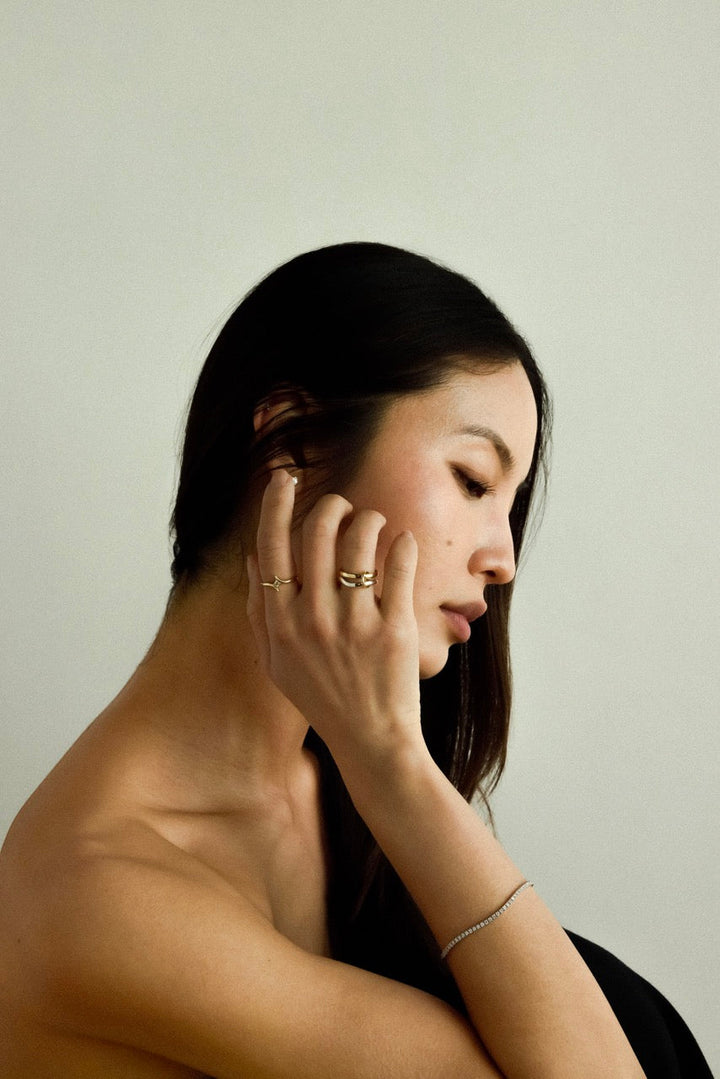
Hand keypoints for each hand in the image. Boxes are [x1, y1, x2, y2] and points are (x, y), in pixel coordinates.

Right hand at [246, 469, 422, 767]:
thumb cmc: (321, 699)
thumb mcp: (275, 661)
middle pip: (317, 533)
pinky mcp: (394, 630)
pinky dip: (402, 545)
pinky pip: (399, 567)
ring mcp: (355, 624)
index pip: (271, 547)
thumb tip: (252, 559)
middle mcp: (313, 620)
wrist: (370, 741)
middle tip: (342, 506)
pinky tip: (402, 541)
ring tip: (375, 522)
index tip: (284, 477)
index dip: (275, 504)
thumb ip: (260, 610)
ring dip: (368, 519)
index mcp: (280, 623)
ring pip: (360, 542)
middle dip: (331, 505)